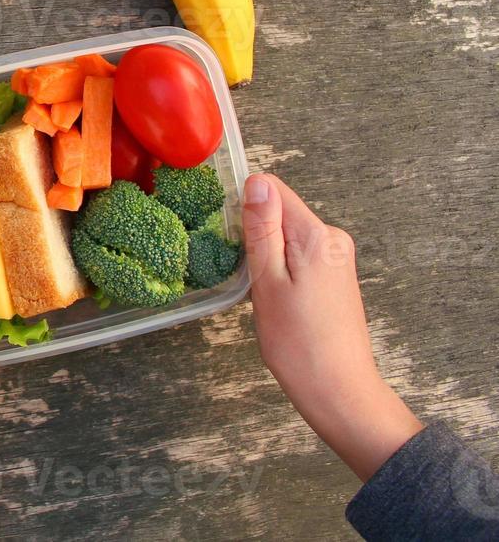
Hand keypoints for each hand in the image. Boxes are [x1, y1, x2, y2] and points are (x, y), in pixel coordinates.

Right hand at [243, 173, 422, 479]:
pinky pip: (299, 254)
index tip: (232, 241)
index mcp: (317, 235)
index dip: (245, 208)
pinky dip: (281, 268)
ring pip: (287, 236)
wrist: (338, 390)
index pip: (273, 190)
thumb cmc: (297, 343)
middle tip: (247, 275)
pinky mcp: (336, 276)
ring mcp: (338, 258)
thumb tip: (256, 181)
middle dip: (256, 234)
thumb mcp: (267, 282)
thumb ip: (262, 229)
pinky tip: (278, 298)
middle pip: (280, 212)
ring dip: (267, 254)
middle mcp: (333, 239)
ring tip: (261, 291)